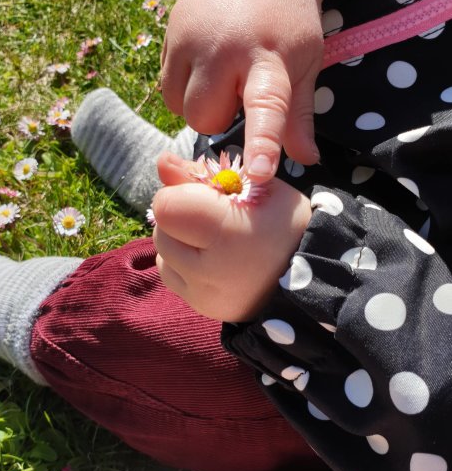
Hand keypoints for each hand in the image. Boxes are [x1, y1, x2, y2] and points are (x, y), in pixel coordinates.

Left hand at [152, 152, 311, 321]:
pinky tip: (210, 258)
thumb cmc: (282, 220)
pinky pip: (170, 275)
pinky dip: (182, 263)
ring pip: (162, 253)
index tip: (206, 196)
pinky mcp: (202, 308)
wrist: (309, 275)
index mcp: (229, 233)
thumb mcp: (255, 184)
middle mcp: (212, 271)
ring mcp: (205, 295)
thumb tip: (161, 162)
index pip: (166, 207)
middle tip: (212, 217)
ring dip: (179, 240)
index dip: (181, 194)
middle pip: (162, 230)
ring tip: (213, 239)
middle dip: (180, 217)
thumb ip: (203, 172)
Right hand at [161, 0, 332, 181]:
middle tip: (239, 89)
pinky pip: (166, 88)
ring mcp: (190, 37)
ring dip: (198, 105)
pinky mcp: (169, 31)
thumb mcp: (305, 65)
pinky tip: (203, 66)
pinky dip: (183, 90)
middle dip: (219, 117)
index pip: (266, 108)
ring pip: (179, 108)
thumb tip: (307, 160)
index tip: (260, 174)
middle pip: (204, 119)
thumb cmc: (287, 25)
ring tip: (220, 77)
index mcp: (269, 59)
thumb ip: (299, 115)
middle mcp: (224, 47)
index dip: (262, 144)